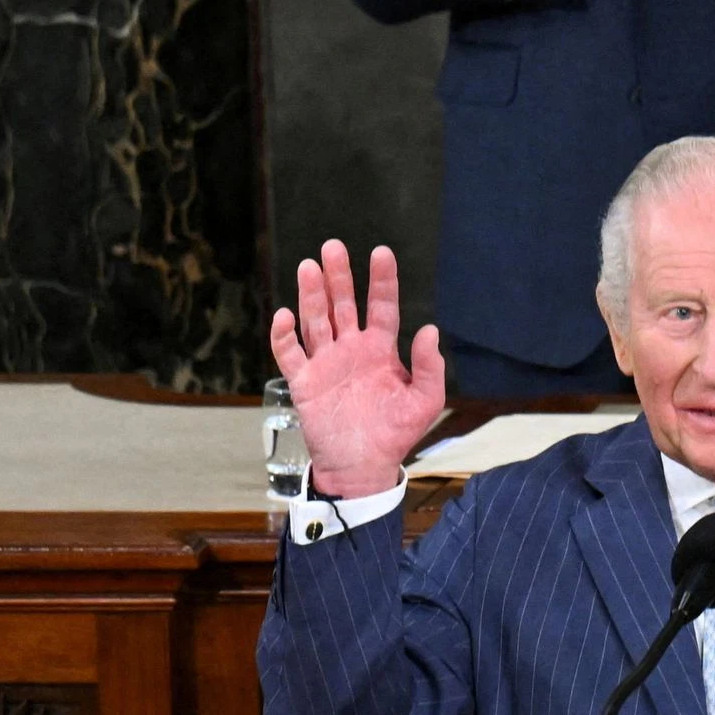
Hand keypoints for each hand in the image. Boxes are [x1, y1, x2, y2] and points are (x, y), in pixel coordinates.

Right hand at [267, 240, 447, 499]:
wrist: (363, 467)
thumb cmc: (395, 434)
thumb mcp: (424, 401)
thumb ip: (429, 367)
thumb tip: (430, 329)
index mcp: (380, 350)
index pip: (381, 306)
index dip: (381, 280)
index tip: (381, 252)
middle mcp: (351, 349)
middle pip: (343, 304)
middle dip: (338, 277)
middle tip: (333, 247)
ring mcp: (326, 363)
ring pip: (316, 321)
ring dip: (311, 295)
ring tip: (309, 267)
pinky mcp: (304, 382)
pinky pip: (290, 354)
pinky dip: (284, 335)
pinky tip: (285, 315)